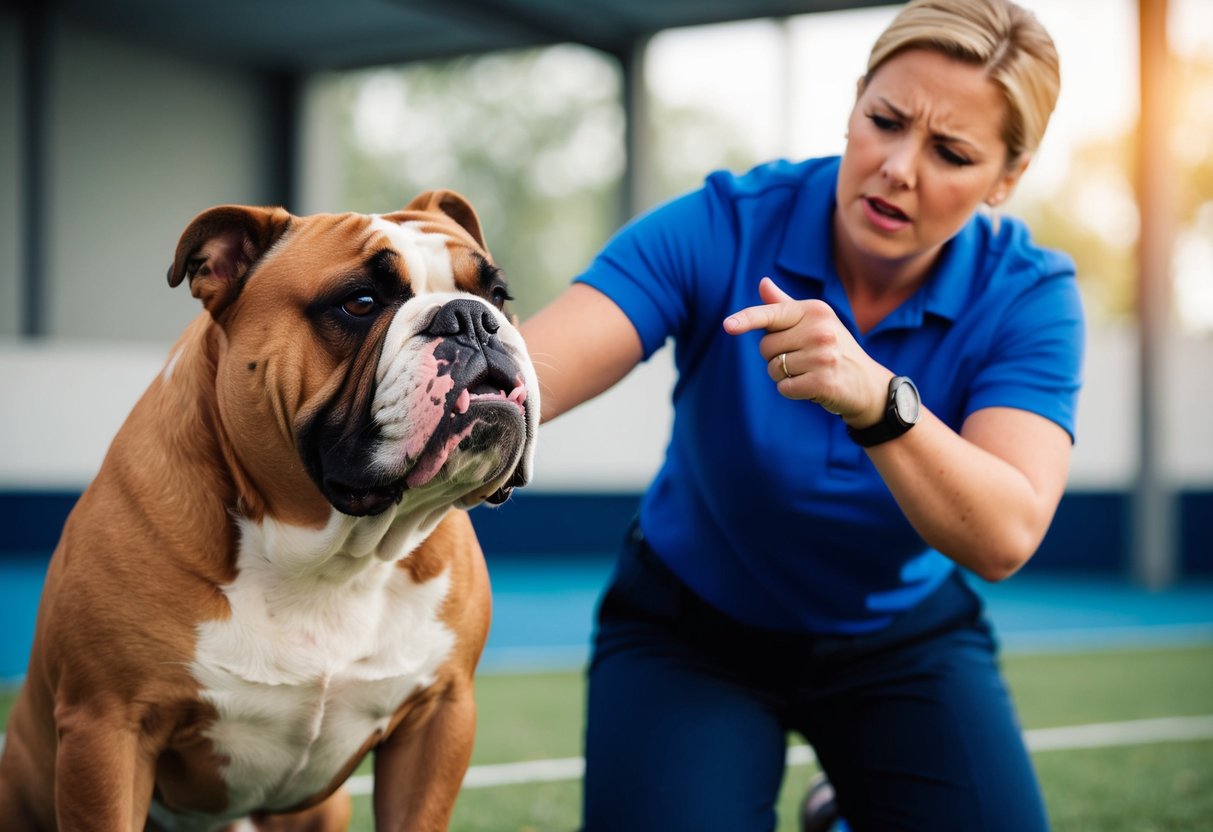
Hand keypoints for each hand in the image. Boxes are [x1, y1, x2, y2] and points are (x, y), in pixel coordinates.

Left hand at [723, 277, 890, 425]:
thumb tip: (763, 283)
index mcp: (815, 311)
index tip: (728, 326)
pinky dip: (792, 391)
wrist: (867, 384)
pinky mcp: (823, 382)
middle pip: (765, 346)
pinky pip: (784, 388)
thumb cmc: (834, 350)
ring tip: (809, 372)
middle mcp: (820, 330)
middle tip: (802, 359)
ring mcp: (823, 356)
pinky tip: (811, 387)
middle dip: (775, 356)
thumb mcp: (815, 323)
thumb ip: (785, 306)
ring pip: (773, 369)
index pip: (772, 314)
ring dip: (783, 376)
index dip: (747, 320)